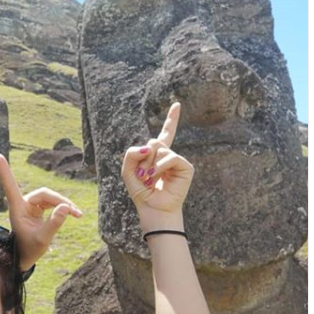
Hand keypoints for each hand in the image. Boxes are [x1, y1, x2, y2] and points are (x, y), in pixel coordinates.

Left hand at [0, 153, 82, 270]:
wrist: (27, 257)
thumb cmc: (30, 249)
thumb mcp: (43, 239)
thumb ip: (54, 223)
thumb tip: (65, 207)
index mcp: (17, 208)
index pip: (10, 186)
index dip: (5, 171)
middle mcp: (23, 204)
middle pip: (44, 193)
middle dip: (60, 201)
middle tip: (74, 212)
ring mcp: (31, 206)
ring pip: (50, 197)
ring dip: (64, 204)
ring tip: (77, 214)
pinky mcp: (37, 209)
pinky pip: (52, 202)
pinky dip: (63, 207)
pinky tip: (74, 213)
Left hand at [121, 102, 193, 227]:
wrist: (153, 209)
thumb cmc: (142, 192)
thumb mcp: (128, 171)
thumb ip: (131, 154)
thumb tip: (148, 146)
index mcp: (157, 155)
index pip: (166, 134)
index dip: (172, 119)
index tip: (177, 105)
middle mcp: (169, 156)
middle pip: (153, 141)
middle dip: (143, 158)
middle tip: (143, 176)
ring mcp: (178, 161)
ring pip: (159, 148)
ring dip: (149, 164)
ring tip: (149, 179)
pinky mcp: (186, 167)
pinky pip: (169, 157)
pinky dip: (159, 167)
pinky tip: (157, 177)